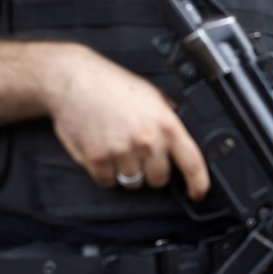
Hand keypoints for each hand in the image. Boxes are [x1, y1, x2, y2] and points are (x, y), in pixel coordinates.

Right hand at [46, 45, 209, 198]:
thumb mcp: (152, 95)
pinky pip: (108, 181)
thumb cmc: (113, 85)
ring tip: (118, 147)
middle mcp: (147, 141)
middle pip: (159, 179)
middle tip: (139, 154)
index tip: (197, 193)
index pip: (192, 163)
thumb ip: (169, 118)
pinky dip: (105, 172)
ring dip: (126, 171)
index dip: (198, 184)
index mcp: (166, 125)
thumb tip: (183, 136)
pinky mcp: (97, 159)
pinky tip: (103, 151)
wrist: (74, 80)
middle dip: (152, 172)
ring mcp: (121, 152)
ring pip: (132, 182)